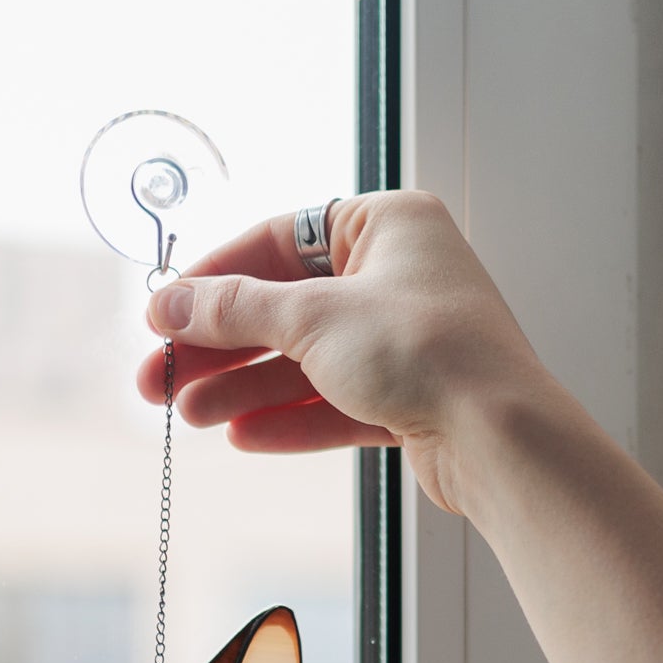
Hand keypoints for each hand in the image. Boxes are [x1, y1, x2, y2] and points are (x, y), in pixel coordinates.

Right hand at [133, 192, 555, 522]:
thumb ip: (236, 310)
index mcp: (387, 225)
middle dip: (222, 347)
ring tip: (193, 416)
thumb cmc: (428, 352)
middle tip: (160, 381)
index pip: (278, 241)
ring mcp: (407, 338)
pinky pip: (336, 401)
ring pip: (308, 360)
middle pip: (287, 306)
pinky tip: (243, 436)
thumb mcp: (313, 318)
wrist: (501, 438)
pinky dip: (289, 418)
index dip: (215, 279)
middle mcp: (399, 275)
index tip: (163, 315)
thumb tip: (170, 303)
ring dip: (246, 388)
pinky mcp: (413, 397)